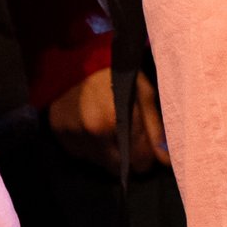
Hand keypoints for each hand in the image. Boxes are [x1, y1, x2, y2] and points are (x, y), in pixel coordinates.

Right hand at [47, 67, 168, 175]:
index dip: (145, 156)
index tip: (144, 147)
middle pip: (118, 168)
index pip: (139, 162)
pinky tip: (89, 126)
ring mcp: (74, 135)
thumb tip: (166, 161)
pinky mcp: (59, 135)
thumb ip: (154, 129)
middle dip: (125, 157)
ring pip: (98, 163)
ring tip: (106, 126)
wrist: (76, 58)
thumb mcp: (142, 93)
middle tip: (124, 134)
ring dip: (105, 152)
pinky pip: (80, 154)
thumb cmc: (116, 73)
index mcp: (119, 120)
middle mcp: (95, 133)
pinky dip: (88, 145)